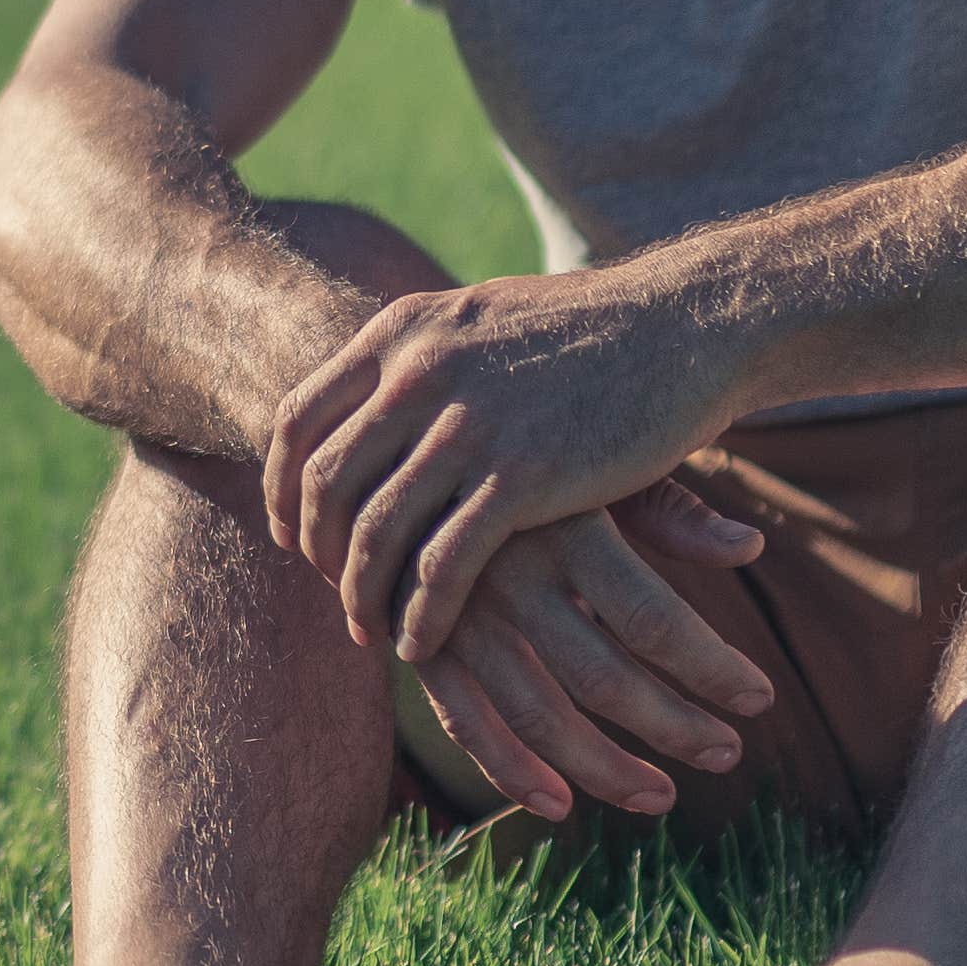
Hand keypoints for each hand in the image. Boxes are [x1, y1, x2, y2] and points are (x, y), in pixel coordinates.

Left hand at [264, 264, 741, 661]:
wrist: (685, 322)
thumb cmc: (591, 329)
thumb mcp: (480, 322)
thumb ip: (423, 358)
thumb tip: (377, 394)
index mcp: (400, 331)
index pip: (297, 420)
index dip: (281, 486)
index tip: (287, 531)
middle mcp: (418, 373)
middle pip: (325, 482)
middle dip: (317, 550)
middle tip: (330, 593)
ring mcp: (466, 425)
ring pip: (376, 531)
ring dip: (361, 593)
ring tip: (370, 631)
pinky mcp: (522, 476)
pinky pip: (442, 565)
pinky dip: (421, 614)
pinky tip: (421, 644)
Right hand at [403, 480, 774, 821]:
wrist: (396, 443)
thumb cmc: (522, 451)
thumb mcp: (589, 460)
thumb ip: (667, 509)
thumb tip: (750, 548)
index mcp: (563, 523)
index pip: (653, 619)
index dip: (713, 668)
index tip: (760, 698)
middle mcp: (506, 572)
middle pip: (604, 677)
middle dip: (675, 727)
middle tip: (728, 753)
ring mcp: (456, 613)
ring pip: (537, 714)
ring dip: (604, 768)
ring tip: (662, 795)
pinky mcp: (417, 640)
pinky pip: (464, 721)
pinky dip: (510, 771)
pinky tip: (560, 805)